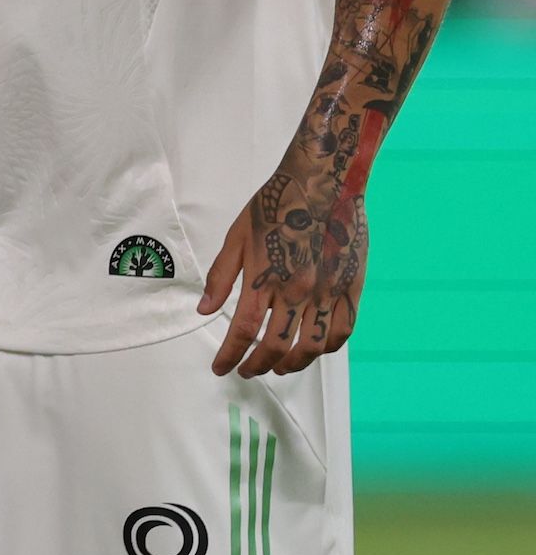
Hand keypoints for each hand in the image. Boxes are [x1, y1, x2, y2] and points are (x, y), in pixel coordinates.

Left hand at [200, 168, 366, 376]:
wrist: (322, 183)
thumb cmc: (274, 206)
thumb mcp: (236, 237)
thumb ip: (220, 277)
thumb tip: (204, 310)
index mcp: (265, 279)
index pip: (243, 331)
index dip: (230, 355)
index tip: (221, 368)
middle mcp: (297, 292)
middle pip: (276, 346)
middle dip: (258, 365)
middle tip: (247, 371)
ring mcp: (328, 293)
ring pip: (311, 347)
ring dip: (292, 364)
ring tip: (278, 367)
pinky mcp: (352, 289)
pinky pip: (342, 332)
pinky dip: (325, 348)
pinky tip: (312, 350)